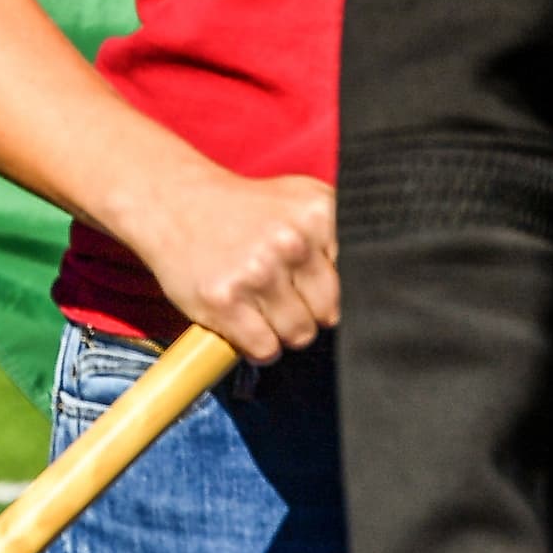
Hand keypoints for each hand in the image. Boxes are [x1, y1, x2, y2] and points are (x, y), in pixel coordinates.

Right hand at [104, 157, 339, 365]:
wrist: (173, 203)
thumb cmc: (243, 210)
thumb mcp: (298, 202)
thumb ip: (338, 236)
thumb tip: (380, 292)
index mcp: (317, 211)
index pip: (358, 279)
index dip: (334, 286)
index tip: (314, 280)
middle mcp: (290, 240)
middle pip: (330, 313)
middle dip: (308, 311)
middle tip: (280, 291)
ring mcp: (256, 272)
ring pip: (299, 335)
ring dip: (281, 330)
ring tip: (259, 302)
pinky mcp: (224, 301)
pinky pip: (265, 350)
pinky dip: (256, 345)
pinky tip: (243, 319)